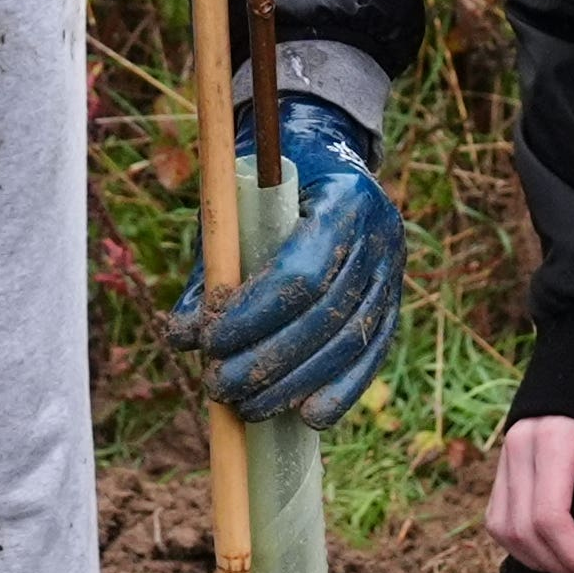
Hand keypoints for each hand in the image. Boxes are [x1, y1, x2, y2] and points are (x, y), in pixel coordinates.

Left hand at [180, 94, 408, 424]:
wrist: (324, 156)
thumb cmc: (267, 184)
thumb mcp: (236, 208)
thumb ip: (212, 268)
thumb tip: (180, 336)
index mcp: (342, 199)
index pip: (302, 272)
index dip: (255, 315)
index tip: (210, 341)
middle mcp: (381, 235)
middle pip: (327, 315)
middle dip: (269, 360)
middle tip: (218, 386)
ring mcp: (393, 270)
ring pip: (349, 341)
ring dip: (295, 384)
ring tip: (247, 408)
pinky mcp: (394, 300)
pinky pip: (371, 354)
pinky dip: (340, 390)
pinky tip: (308, 416)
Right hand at [486, 414, 573, 572]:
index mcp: (553, 439)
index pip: (549, 517)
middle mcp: (520, 445)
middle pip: (523, 528)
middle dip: (558, 564)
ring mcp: (505, 452)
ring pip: (502, 526)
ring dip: (535, 558)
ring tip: (573, 567)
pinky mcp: (503, 461)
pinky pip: (496, 515)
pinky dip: (518, 541)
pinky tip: (550, 551)